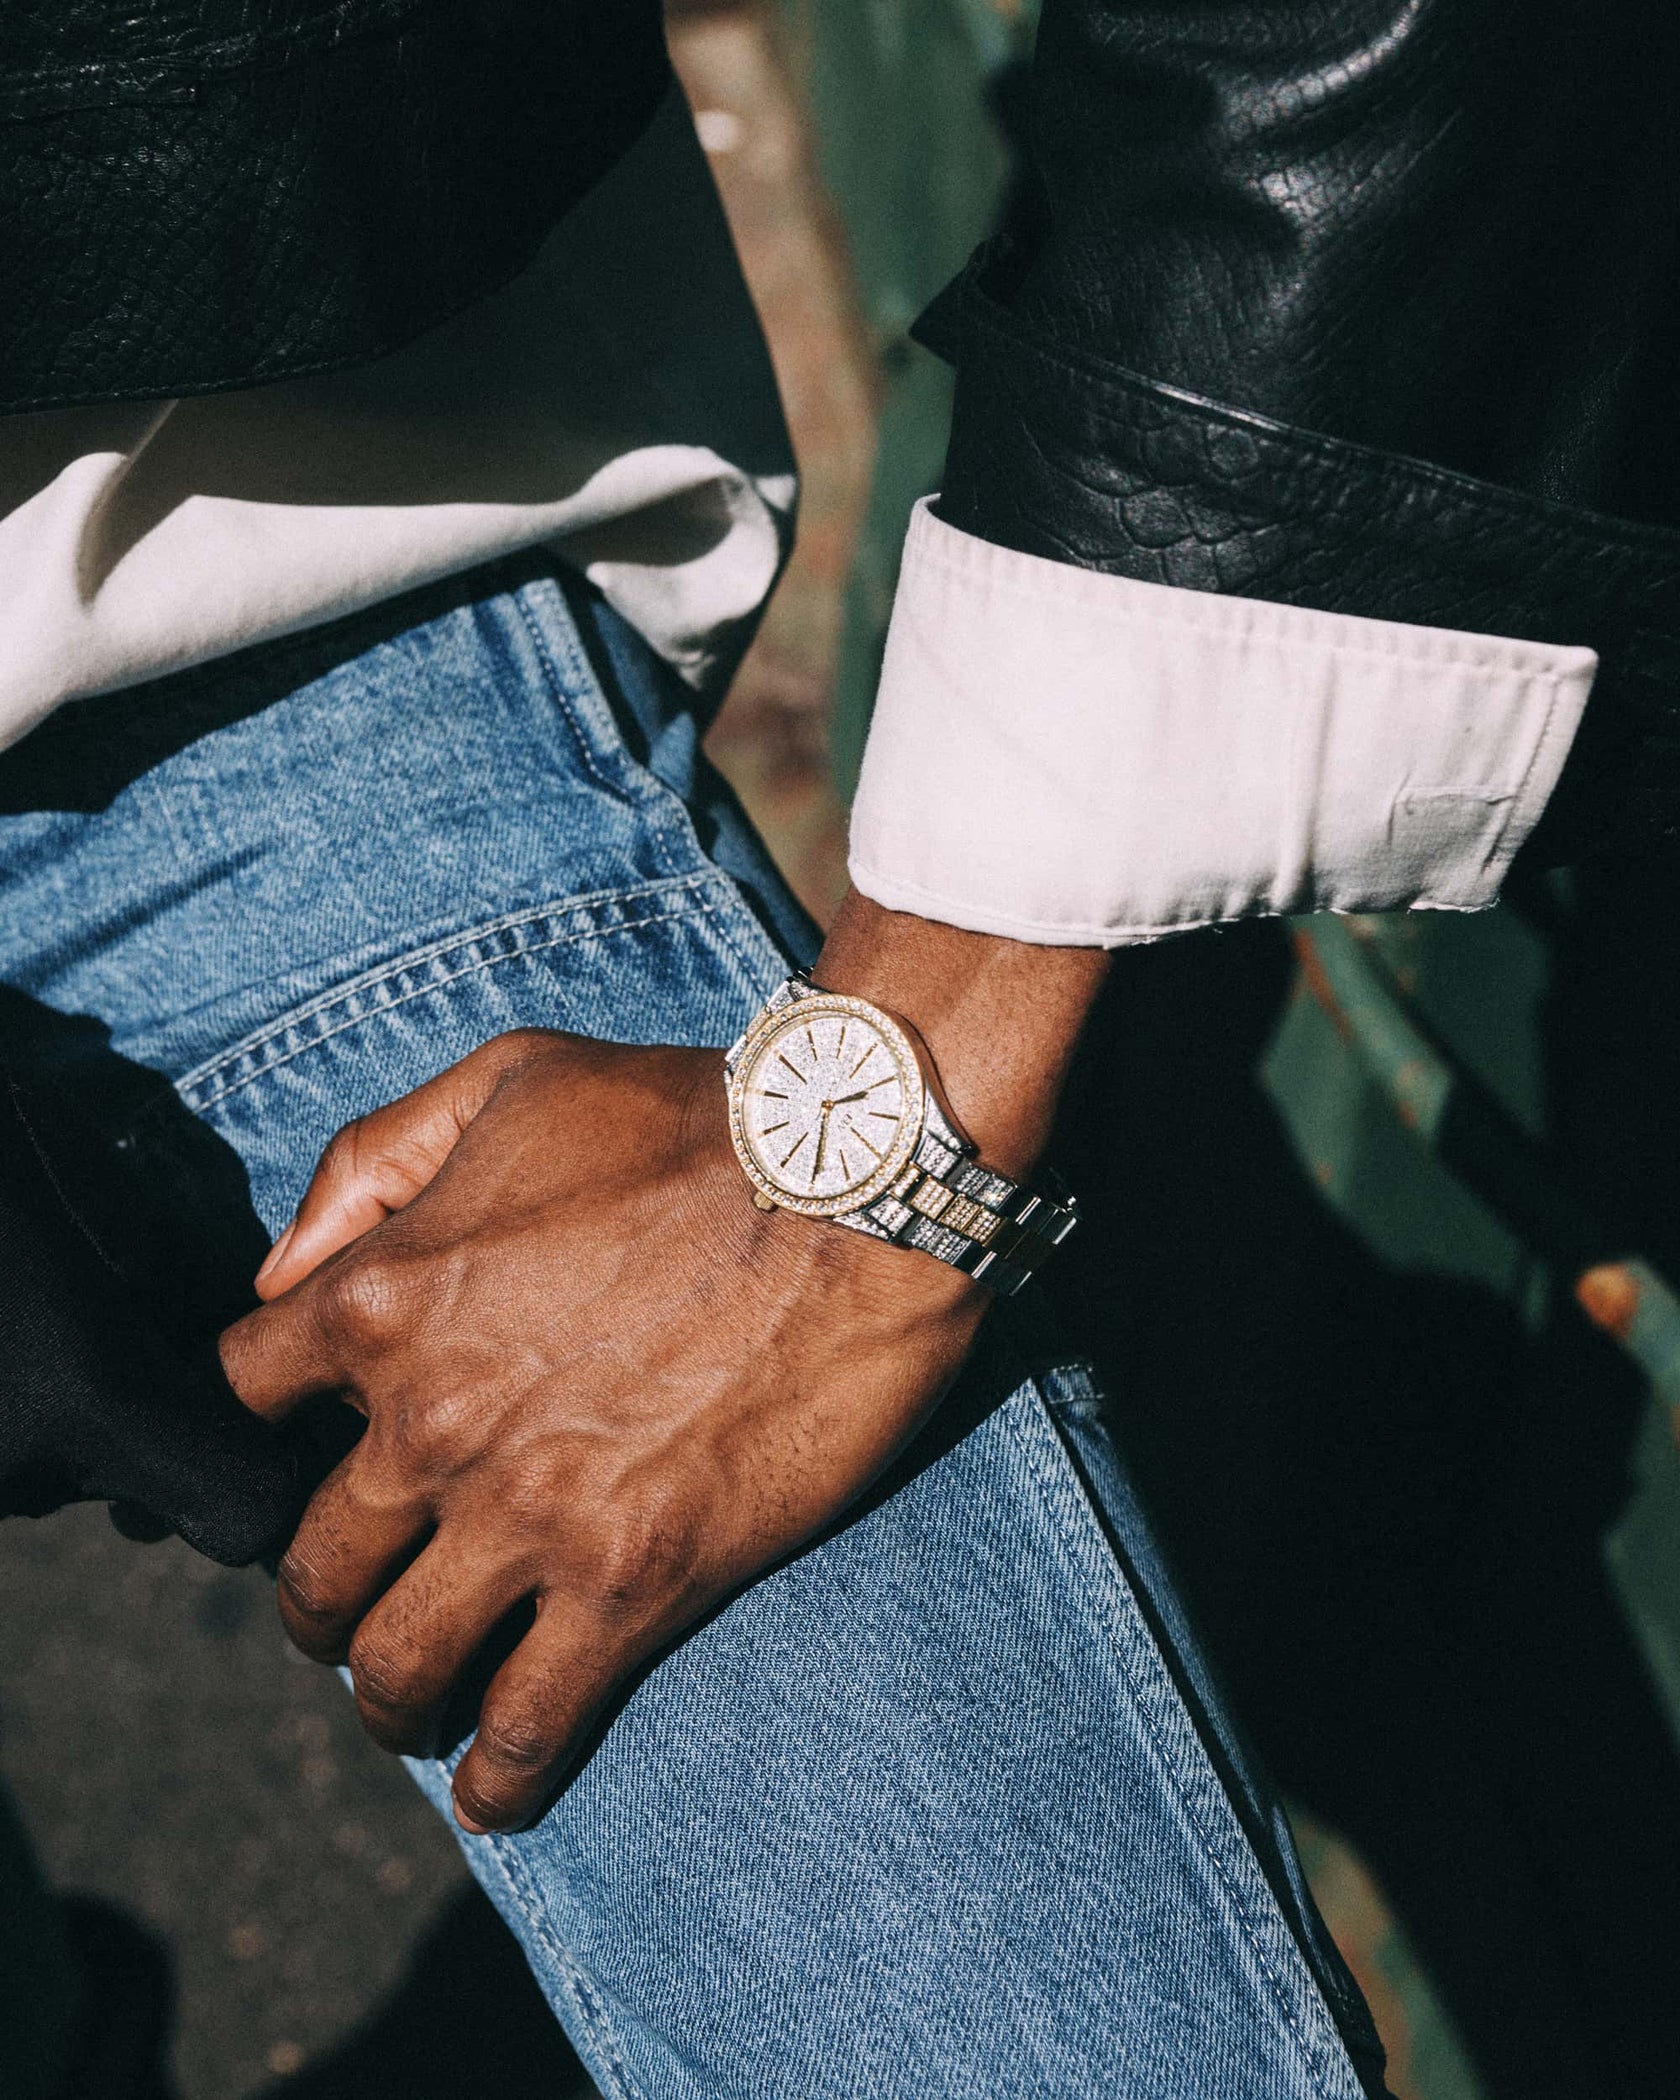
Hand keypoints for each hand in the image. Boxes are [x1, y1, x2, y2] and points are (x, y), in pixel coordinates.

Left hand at [219, 1027, 983, 1831]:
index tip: (317, 1449)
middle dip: (317, 1596)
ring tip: (412, 1703)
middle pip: (307, 1563)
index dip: (272, 1426)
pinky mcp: (631, 1582)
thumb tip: (284, 1274)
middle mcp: (429, 1423)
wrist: (856, 1183)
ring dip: (386, 1696)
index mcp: (385, 1299)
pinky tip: (494, 1790)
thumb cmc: (688, 1119)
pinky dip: (497, 1780)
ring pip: (392, 1663)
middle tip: (357, 1604)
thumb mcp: (508, 1078)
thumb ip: (371, 1162)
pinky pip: (527, 1723)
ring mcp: (526, 1516)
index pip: (246, 1395)